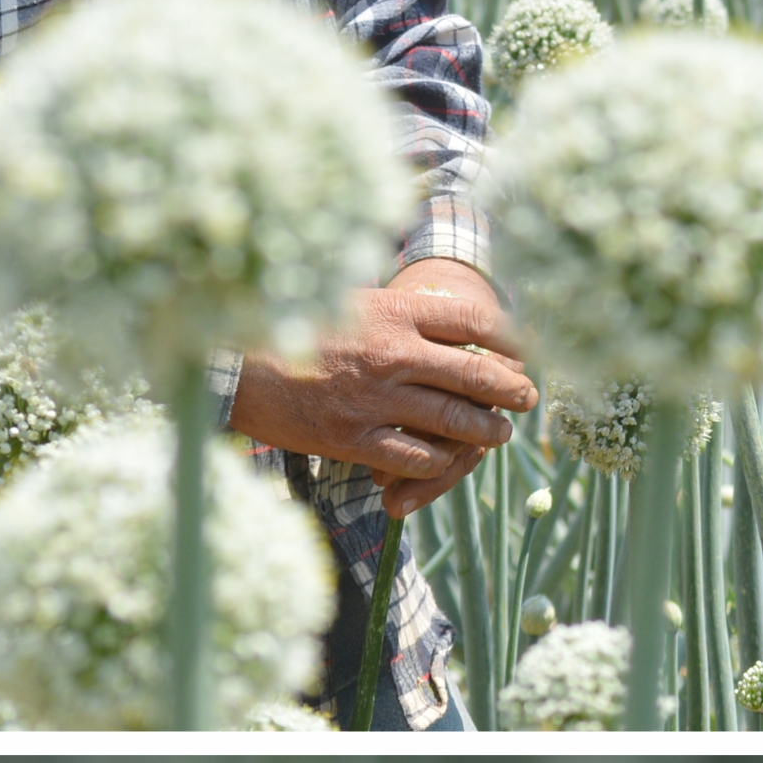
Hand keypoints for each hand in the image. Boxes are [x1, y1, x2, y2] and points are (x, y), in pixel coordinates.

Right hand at [228, 259, 537, 517]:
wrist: (234, 364)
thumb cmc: (293, 327)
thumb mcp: (350, 300)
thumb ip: (400, 313)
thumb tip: (454, 319)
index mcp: (394, 312)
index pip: (475, 320)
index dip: (510, 337)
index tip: (525, 349)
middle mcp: (393, 353)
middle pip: (477, 372)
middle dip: (512, 389)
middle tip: (528, 398)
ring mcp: (375, 398)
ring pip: (455, 420)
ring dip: (487, 430)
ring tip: (500, 433)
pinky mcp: (354, 437)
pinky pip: (416, 457)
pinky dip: (441, 462)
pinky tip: (449, 460)